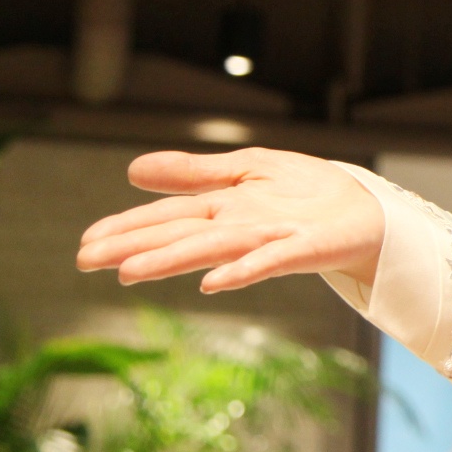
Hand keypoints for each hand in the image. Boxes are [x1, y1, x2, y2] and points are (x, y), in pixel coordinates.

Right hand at [76, 148, 384, 292]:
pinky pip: (271, 261)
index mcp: (222, 209)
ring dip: (173, 261)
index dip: (126, 228)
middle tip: (87, 261)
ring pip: (213, 250)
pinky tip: (215, 282)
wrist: (365, 207)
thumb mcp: (246, 169)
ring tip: (130, 272)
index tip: (86, 243)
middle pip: (179, 236)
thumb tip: (132, 171)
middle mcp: (238, 227)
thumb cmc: (307, 191)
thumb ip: (193, 173)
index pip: (165, 218)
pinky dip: (244, 270)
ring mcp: (268, 240)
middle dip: (134, 247)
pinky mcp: (303, 248)